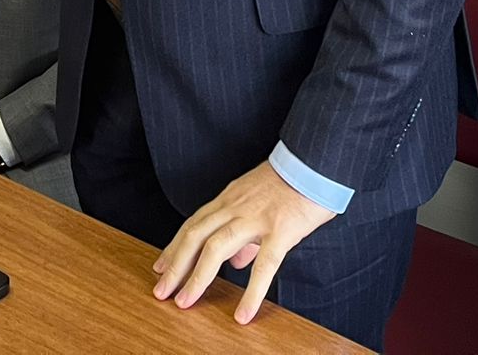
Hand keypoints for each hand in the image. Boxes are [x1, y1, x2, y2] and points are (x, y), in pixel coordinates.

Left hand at [153, 161, 335, 323]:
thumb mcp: (258, 200)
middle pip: (195, 236)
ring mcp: (255, 218)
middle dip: (175, 266)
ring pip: (216, 247)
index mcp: (230, 199)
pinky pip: (264, 265)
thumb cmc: (291, 183)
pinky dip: (251, 292)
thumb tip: (236, 261)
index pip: (193, 225)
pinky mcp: (280, 230)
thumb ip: (244, 231)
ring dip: (197, 277)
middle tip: (162, 292)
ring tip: (186, 302)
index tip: (161, 268)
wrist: (316, 163)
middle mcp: (235, 206)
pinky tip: (243, 313)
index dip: (174, 247)